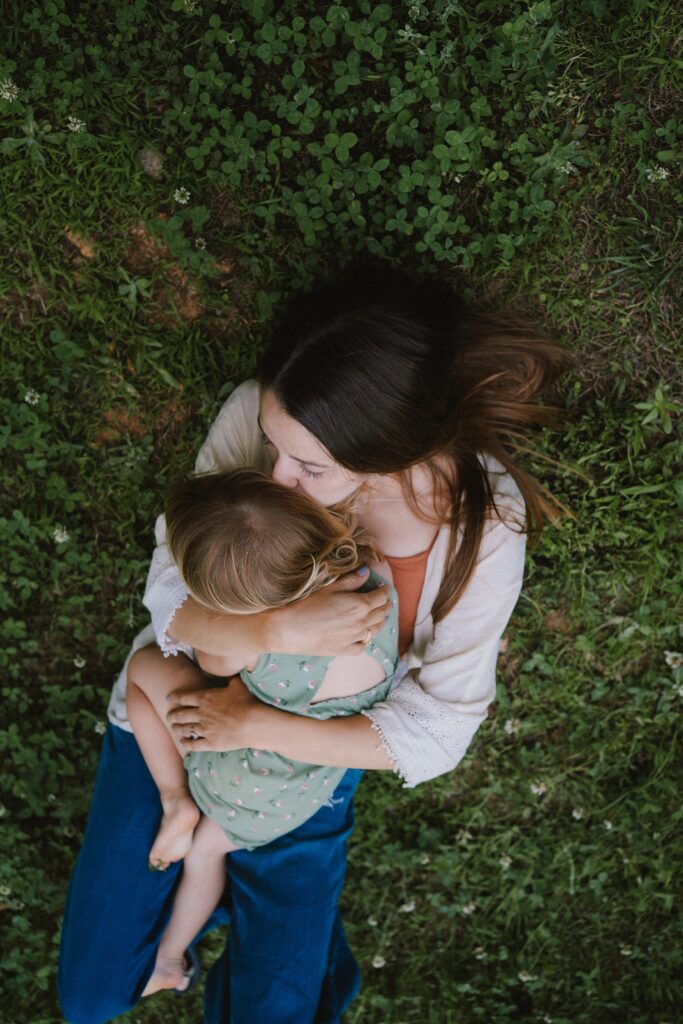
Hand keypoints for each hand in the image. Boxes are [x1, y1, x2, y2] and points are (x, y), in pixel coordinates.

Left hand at [166, 675, 258, 751]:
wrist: (251, 723)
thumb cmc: (245, 702)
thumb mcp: (238, 685)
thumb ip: (230, 679)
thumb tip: (231, 673)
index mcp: (205, 698)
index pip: (185, 697)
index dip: (175, 697)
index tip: (169, 698)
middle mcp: (201, 713)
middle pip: (181, 714)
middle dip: (173, 715)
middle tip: (168, 716)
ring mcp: (204, 729)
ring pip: (185, 729)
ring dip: (178, 728)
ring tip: (174, 728)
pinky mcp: (210, 743)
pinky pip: (193, 744)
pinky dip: (186, 743)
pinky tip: (183, 742)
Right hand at [269, 570, 390, 656]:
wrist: (290, 630)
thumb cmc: (307, 605)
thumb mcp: (329, 588)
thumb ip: (351, 580)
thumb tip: (366, 572)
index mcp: (360, 605)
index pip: (381, 597)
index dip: (385, 591)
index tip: (385, 588)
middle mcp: (361, 623)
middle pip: (381, 614)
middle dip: (386, 605)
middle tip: (386, 601)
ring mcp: (354, 638)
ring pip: (375, 631)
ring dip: (379, 622)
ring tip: (379, 617)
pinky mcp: (344, 650)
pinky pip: (362, 646)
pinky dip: (365, 640)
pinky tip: (362, 636)